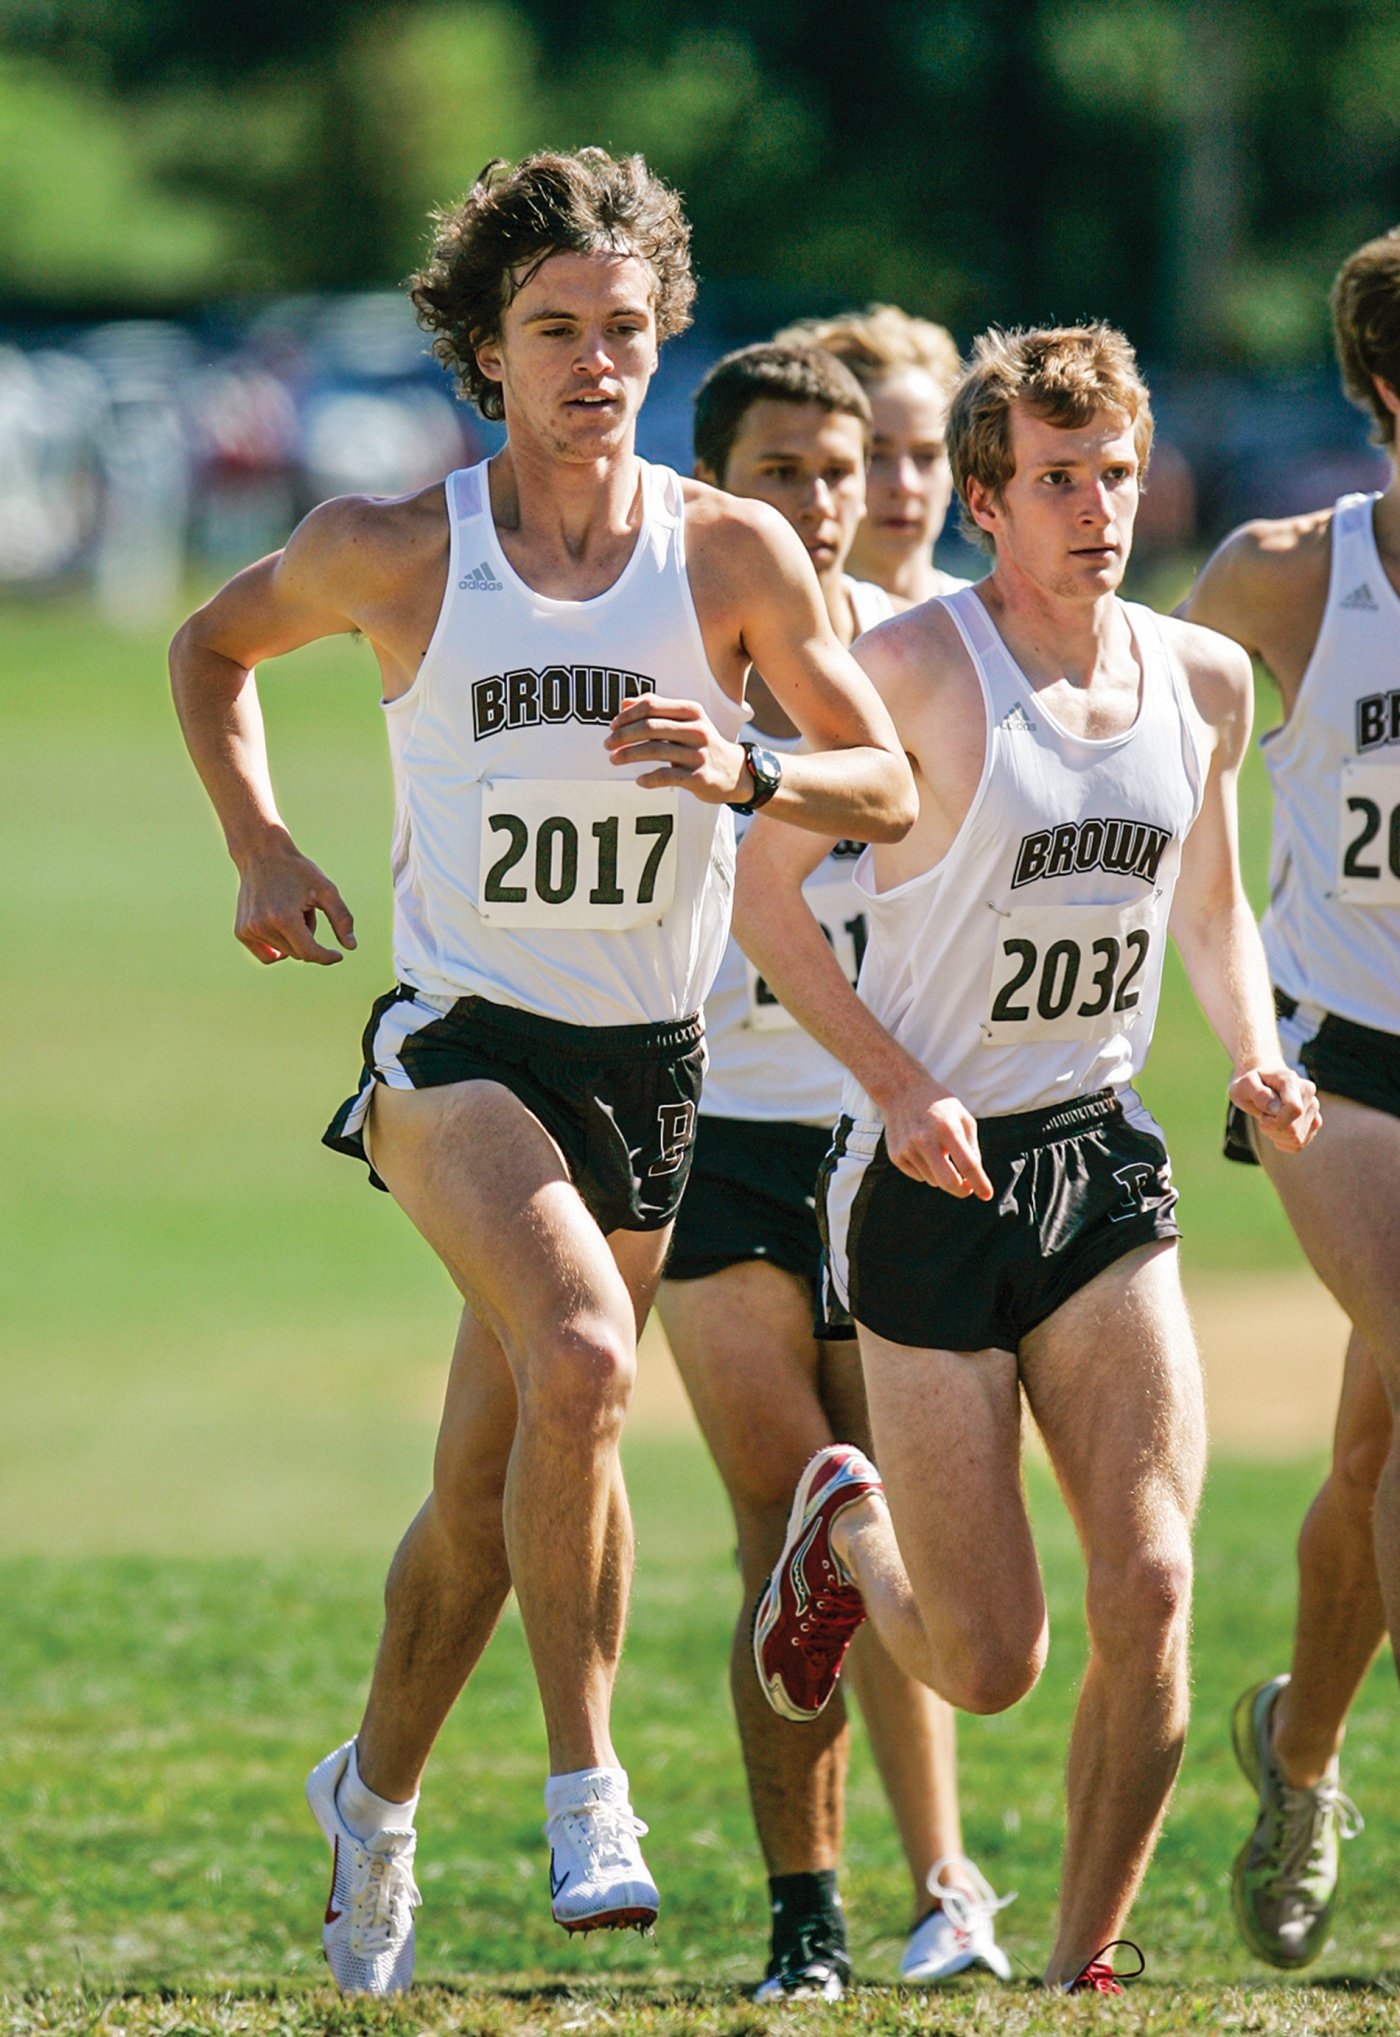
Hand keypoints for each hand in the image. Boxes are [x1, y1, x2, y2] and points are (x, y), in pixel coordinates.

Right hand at [234, 842, 355, 964]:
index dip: (326, 957)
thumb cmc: (297, 870)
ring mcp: (248, 931)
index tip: (338, 955)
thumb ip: (342, 919)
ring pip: (285, 952)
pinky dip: (279, 946)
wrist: (261, 854)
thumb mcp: (326, 890)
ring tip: (290, 911)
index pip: (309, 953)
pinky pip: (267, 954)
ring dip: (294, 938)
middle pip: (298, 953)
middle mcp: (262, 927)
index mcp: (284, 918)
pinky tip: (279, 925)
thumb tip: (351, 947)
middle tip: (306, 910)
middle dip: (309, 937)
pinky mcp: (241, 932)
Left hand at [606, 694, 748, 802]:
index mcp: (692, 712)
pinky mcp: (699, 777)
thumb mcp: (686, 721)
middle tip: (608, 744)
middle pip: (650, 727)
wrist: (734, 772)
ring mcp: (698, 754)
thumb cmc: (702, 744)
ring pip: (655, 750)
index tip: (612, 725)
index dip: (628, 715)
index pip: (652, 705)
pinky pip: (666, 776)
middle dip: (623, 735)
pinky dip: (648, 778)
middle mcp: (696, 730)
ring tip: (614, 759)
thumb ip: (656, 709)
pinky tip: (639, 780)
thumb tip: (624, 704)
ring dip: (629, 755)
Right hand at [881, 1067, 993, 1198]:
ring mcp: (908, 1148)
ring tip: (939, 1152)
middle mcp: (925, 1139)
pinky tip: (924, 1151)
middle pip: (948, 1181)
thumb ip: (971, 1147)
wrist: (901, 1090)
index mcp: (947, 1128)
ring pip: (934, 1181)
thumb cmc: (939, 1106)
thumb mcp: (963, 1117)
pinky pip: (919, 1177)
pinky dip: (927, 1170)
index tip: (987, 1194)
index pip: (967, 1164)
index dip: (979, 1183)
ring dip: (942, 1175)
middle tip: (968, 1189)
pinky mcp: (896, 1156)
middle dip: (962, 1190)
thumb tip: (973, 1177)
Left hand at [1228, 1064, 1320, 1153]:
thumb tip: (1276, 1109)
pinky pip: (1299, 1144)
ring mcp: (1313, 1107)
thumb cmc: (1250, 1084)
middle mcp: (1308, 1092)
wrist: (1260, 1082)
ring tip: (1269, 1121)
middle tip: (1263, 1117)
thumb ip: (1258, 1094)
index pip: (1295, 1110)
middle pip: (1294, 1130)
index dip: (1276, 1121)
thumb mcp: (1244, 1085)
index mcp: (1291, 1080)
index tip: (1263, 1116)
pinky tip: (1276, 1130)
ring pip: (1298, 1139)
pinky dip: (1284, 1142)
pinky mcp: (1314, 1120)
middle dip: (1272, 1129)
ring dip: (1277, 1136)